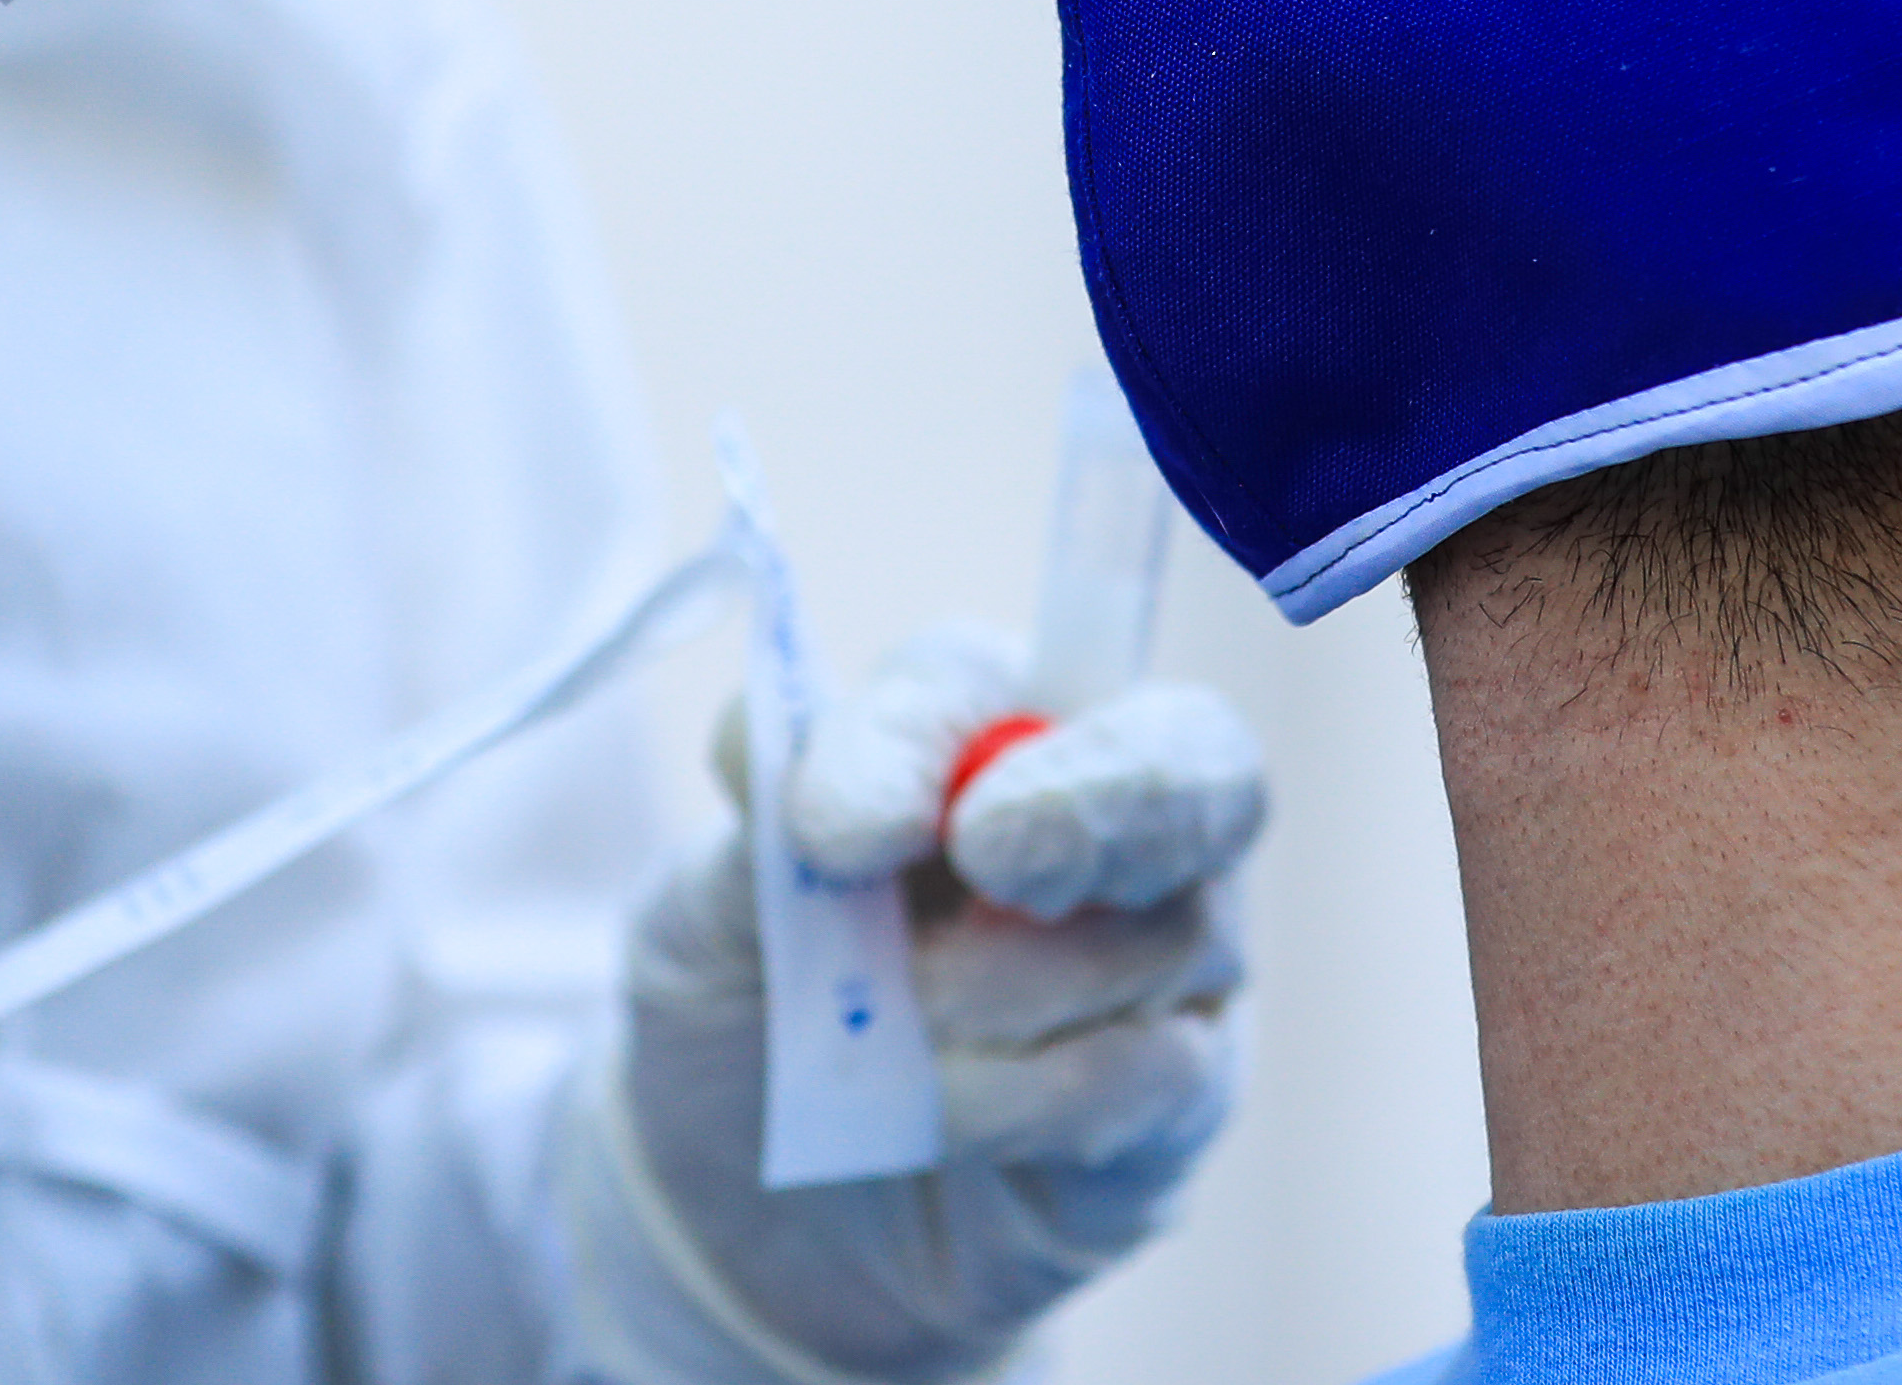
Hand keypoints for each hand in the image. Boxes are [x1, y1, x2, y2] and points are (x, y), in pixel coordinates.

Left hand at [566, 628, 1266, 1383]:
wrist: (747, 1221)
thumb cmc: (744, 1016)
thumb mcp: (705, 915)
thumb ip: (755, 821)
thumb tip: (772, 742)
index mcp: (979, 731)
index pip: (988, 679)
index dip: (920, 737)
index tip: (835, 831)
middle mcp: (1106, 817)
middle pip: (1196, 756)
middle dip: (1095, 802)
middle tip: (992, 856)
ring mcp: (1171, 955)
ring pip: (1165, 935)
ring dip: (1004, 1001)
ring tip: (892, 1053)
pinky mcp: (1188, 1095)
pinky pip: (1161, 1072)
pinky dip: (1035, 1101)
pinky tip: (950, 1124)